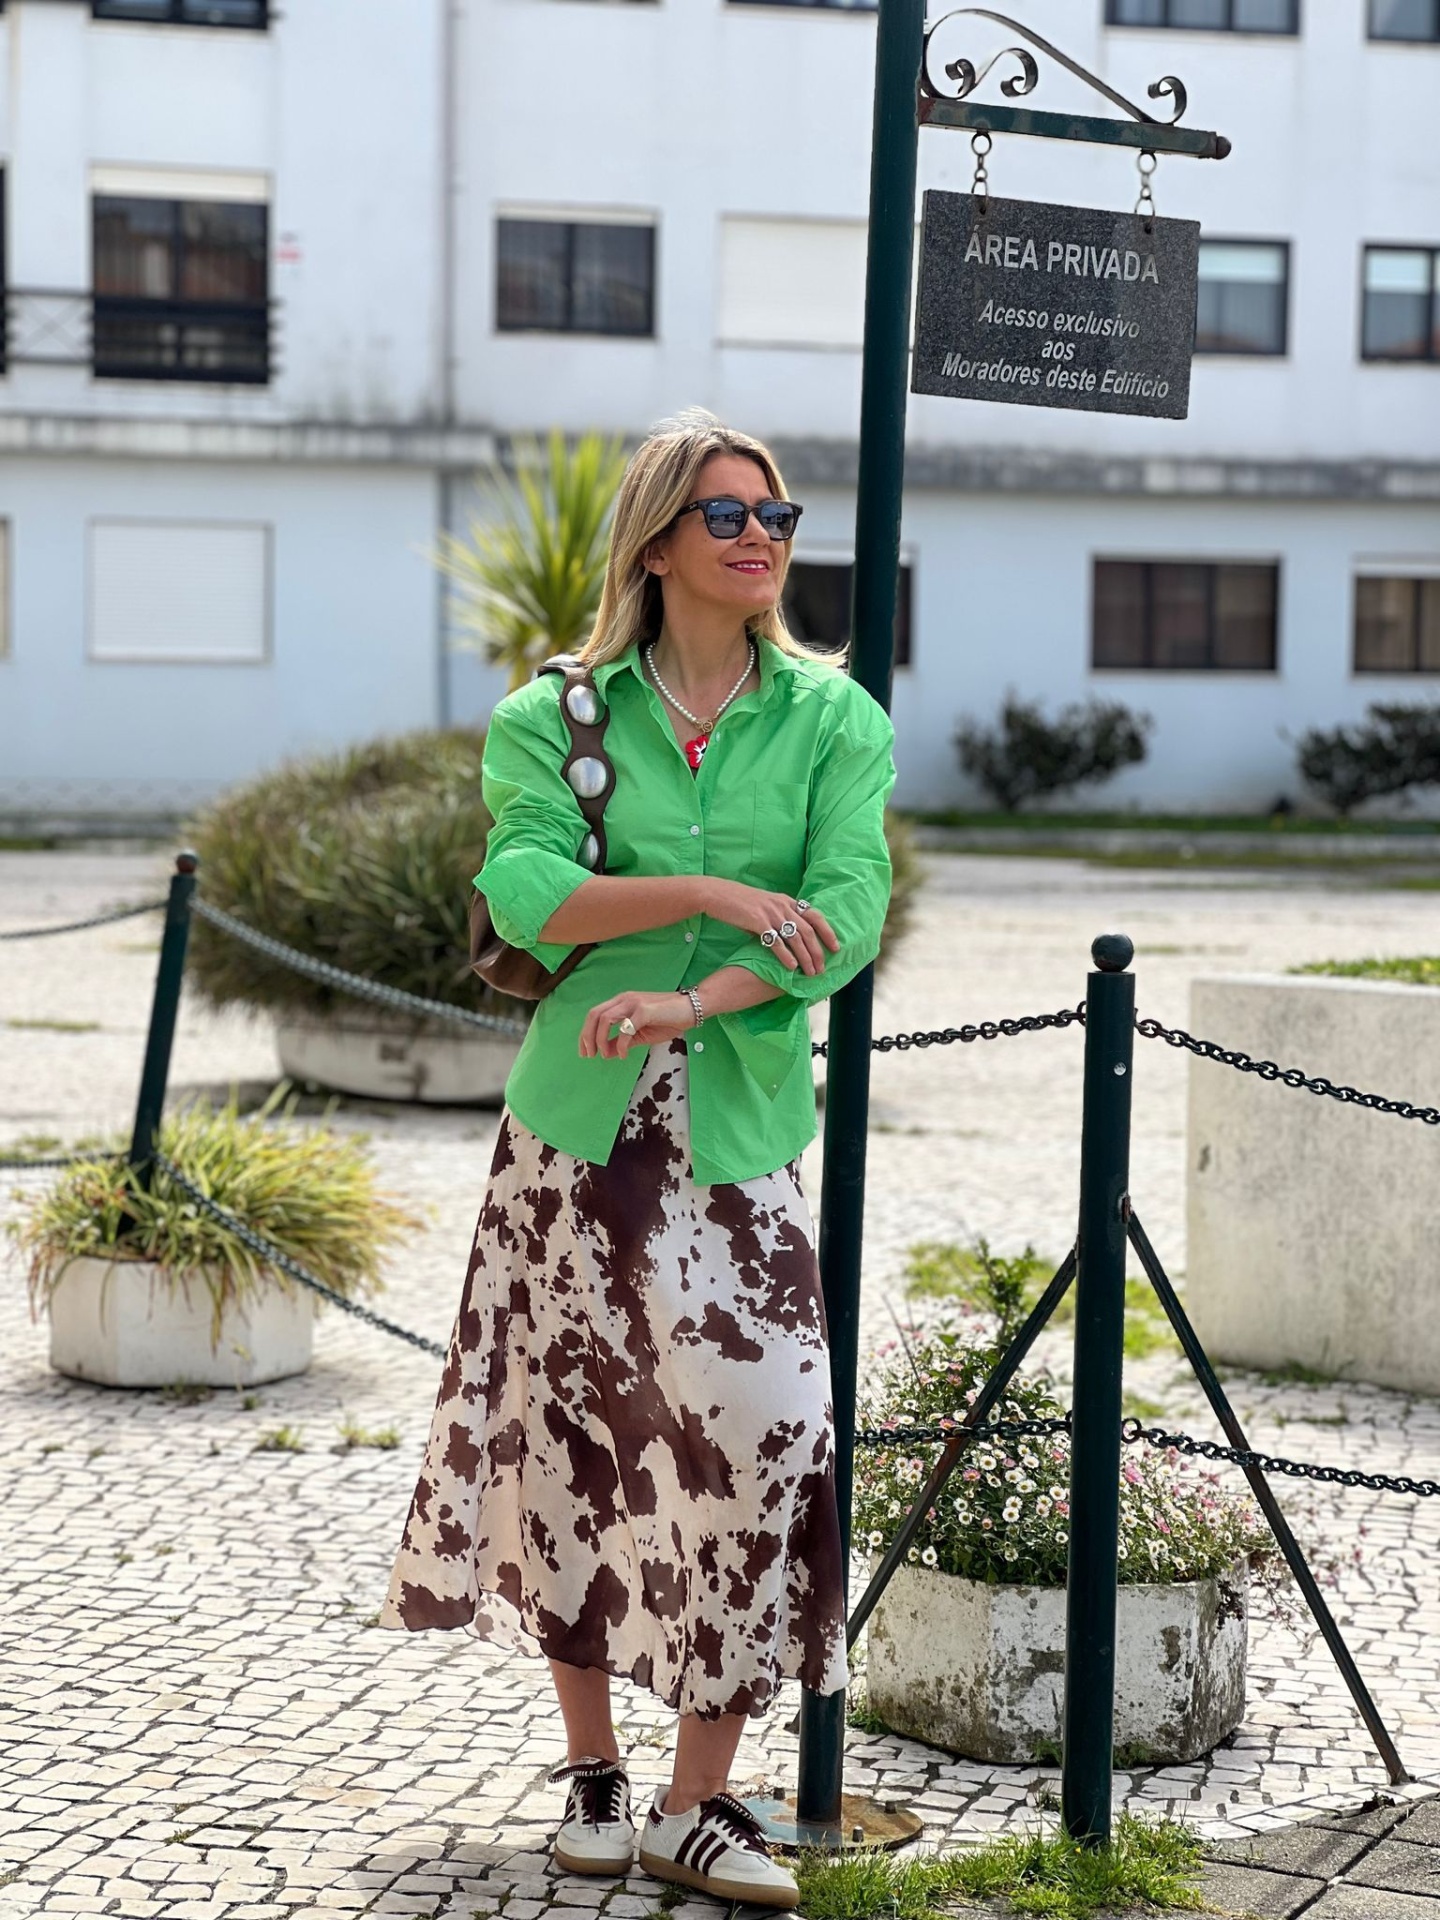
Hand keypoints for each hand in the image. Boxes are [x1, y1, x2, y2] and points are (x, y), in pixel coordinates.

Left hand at [580, 990, 694, 1059]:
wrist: (692, 1008)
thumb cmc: (669, 1019)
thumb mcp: (640, 1034)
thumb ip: (622, 1042)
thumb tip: (606, 1053)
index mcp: (621, 1002)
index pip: (594, 1015)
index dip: (586, 1034)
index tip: (585, 1052)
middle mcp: (624, 999)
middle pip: (594, 1015)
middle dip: (587, 1037)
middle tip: (589, 1055)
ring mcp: (634, 1003)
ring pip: (605, 1019)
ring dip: (601, 1039)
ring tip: (605, 1054)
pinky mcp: (645, 1010)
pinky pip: (626, 1028)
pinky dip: (621, 1043)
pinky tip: (623, 1054)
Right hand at [698, 880, 838, 975]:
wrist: (716, 894)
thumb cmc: (738, 903)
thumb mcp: (764, 906)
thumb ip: (777, 918)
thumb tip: (786, 936)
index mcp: (786, 901)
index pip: (815, 915)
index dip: (827, 931)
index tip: (836, 947)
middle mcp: (782, 905)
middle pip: (808, 930)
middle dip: (817, 951)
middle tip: (822, 968)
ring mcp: (770, 913)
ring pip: (795, 938)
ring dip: (805, 957)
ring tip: (810, 972)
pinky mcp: (757, 921)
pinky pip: (776, 941)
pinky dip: (786, 955)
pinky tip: (792, 967)